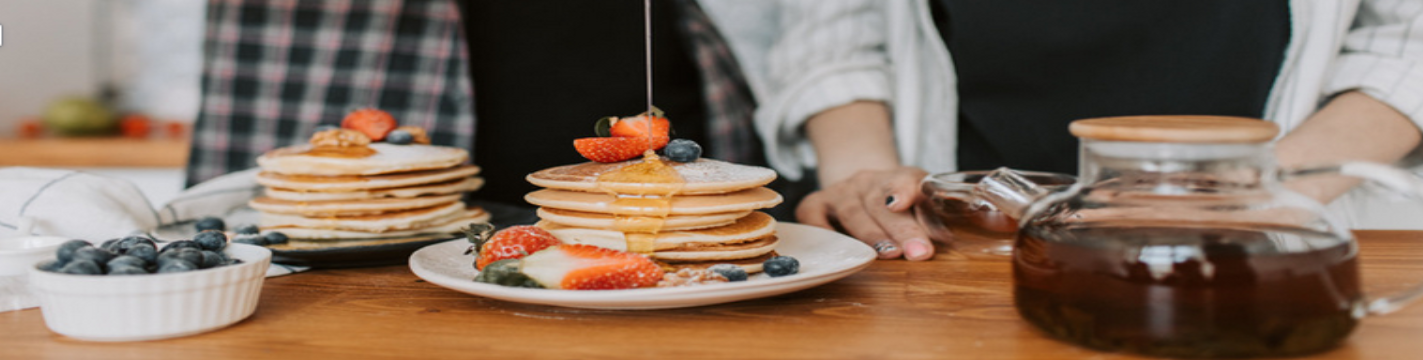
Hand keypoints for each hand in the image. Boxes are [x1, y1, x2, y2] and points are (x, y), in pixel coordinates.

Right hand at [796, 166, 933, 259]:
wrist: (862, 190)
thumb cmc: (896, 204)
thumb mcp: (920, 204)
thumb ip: (930, 217)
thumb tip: (944, 237)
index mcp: (897, 178)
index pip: (903, 179)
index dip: (902, 190)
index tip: (902, 204)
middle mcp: (866, 181)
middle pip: (880, 202)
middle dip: (900, 228)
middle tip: (917, 252)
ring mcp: (839, 192)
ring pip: (852, 212)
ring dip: (870, 235)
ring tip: (888, 255)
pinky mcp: (815, 204)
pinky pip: (813, 217)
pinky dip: (822, 232)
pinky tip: (836, 251)